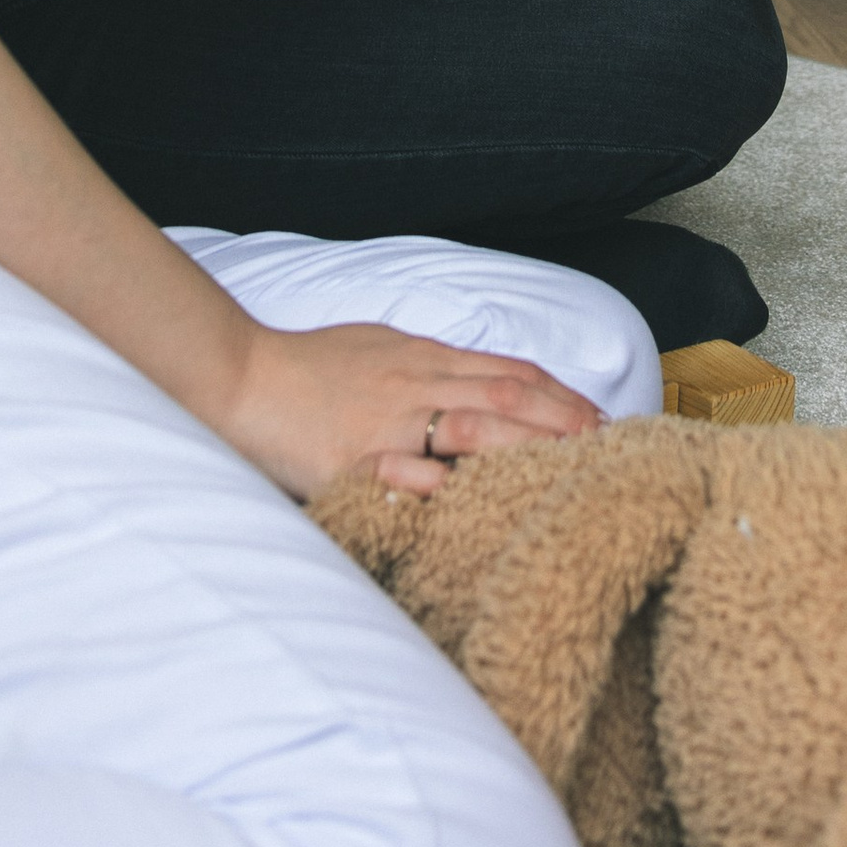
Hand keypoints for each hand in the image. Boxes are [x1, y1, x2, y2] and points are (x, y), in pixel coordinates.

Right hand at [221, 318, 604, 499]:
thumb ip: (428, 365)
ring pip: (468, 426)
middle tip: (607, 447)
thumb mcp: (378, 350)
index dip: (560, 395)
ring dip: (525, 448)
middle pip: (505, 397)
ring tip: (567, 470)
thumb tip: (477, 380)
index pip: (508, 373)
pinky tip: (465, 496)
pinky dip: (432, 480)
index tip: (600, 418)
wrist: (240, 377)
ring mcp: (384, 423)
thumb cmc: (308, 368)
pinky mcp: (349, 460)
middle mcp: (413, 386)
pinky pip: (396, 468)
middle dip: (563, 421)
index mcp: (422, 359)